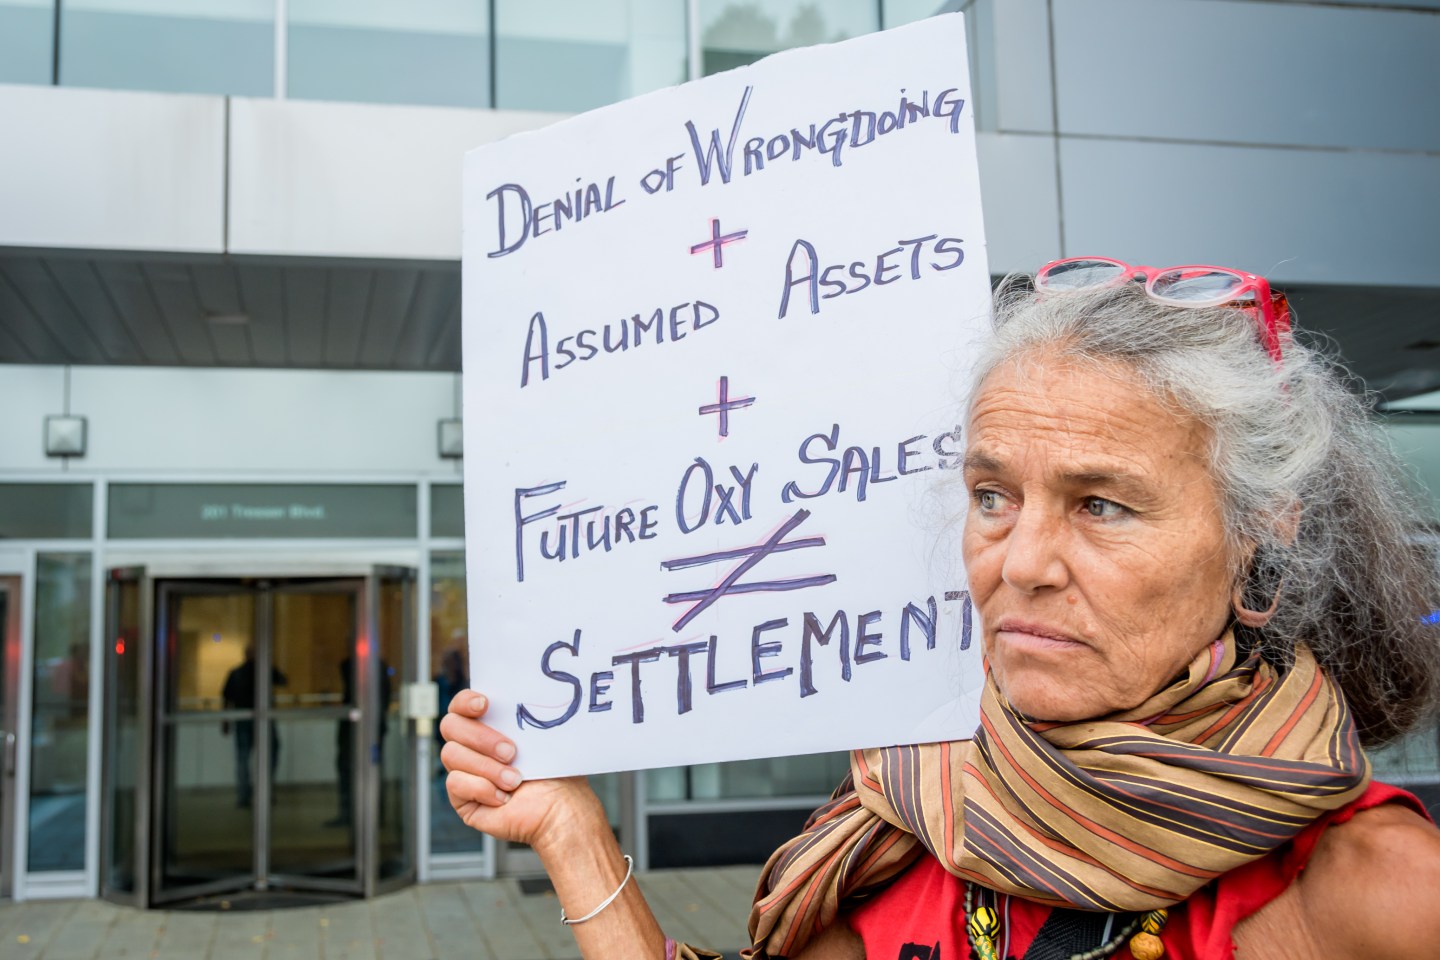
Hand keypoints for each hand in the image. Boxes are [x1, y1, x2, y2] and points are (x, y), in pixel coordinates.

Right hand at [439, 691, 604, 855]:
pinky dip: (482, 788)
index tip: (485, 704)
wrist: (559, 809)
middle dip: (481, 738)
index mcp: (488, 725)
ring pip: (451, 754)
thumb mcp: (540, 734)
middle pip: (450, 726)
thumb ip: (521, 712)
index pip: (460, 705)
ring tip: (515, 779)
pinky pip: (455, 783)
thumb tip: (519, 687)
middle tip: (511, 751)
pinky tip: (504, 797)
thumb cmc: (554, 770)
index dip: (465, 701)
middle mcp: (471, 746)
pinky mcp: (462, 798)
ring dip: (487, 767)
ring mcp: (464, 771)